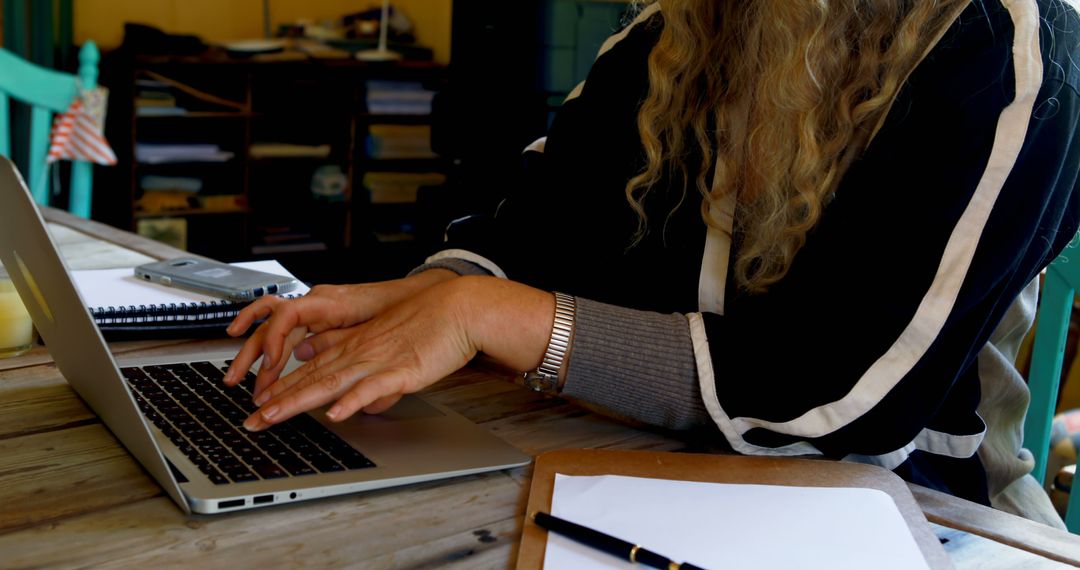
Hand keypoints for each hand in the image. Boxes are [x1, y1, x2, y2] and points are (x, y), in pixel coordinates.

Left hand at [241, 276, 554, 429]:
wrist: (460, 308)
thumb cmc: (431, 324)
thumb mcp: (389, 341)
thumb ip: (365, 359)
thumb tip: (347, 387)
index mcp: (356, 346)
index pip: (309, 369)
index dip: (282, 388)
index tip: (259, 404)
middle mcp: (359, 352)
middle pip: (310, 378)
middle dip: (277, 401)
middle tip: (250, 420)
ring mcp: (378, 360)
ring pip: (330, 382)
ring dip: (298, 400)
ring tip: (272, 416)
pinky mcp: (402, 368)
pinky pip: (373, 387)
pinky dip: (352, 401)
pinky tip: (335, 414)